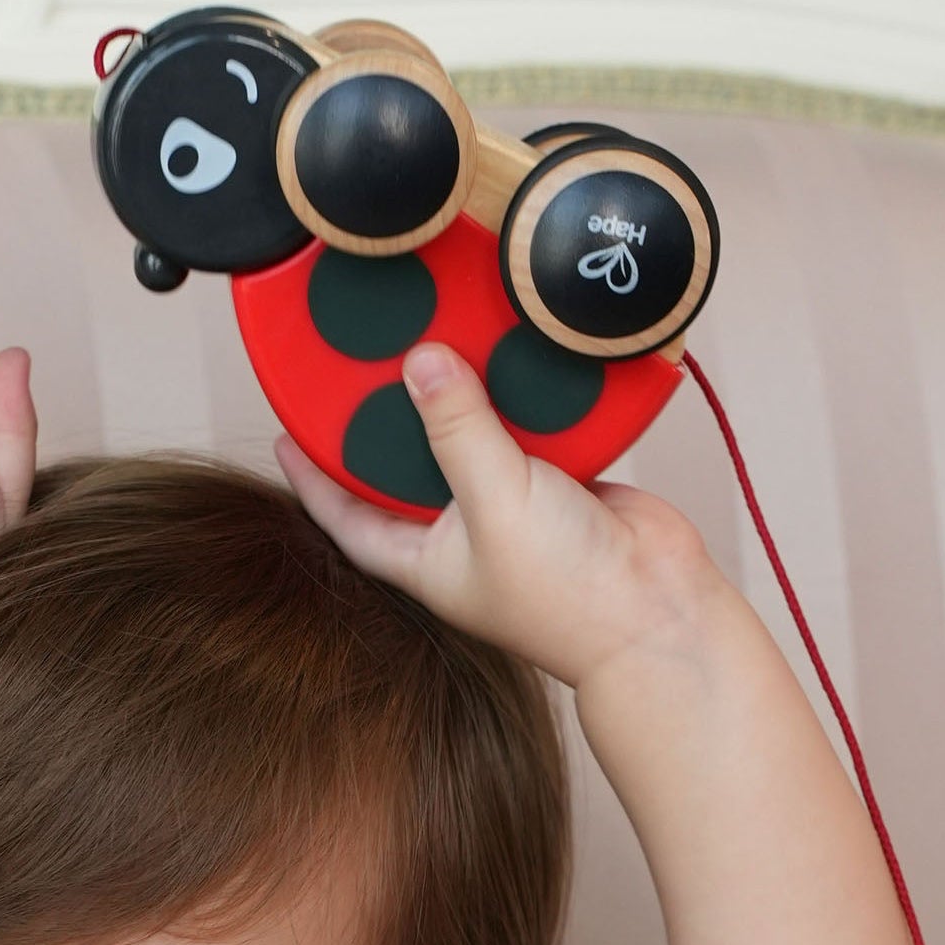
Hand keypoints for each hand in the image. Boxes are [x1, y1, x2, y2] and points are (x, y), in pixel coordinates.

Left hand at [275, 345, 711, 692]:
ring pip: (474, 437)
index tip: (285, 434)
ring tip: (439, 332)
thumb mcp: (493, 501)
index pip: (349, 517)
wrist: (658, 612)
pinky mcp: (564, 480)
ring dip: (462, 392)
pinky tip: (514, 352)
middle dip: (389, 416)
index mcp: (426, 558)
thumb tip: (417, 362)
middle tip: (364, 355)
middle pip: (407, 466)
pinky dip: (525, 394)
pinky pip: (531, 426)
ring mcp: (515, 505)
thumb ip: (455, 429)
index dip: (313, 480)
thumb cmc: (569, 595)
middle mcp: (464, 533)